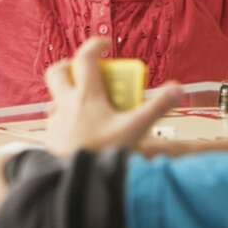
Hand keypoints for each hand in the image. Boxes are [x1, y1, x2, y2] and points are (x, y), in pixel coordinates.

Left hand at [44, 38, 181, 154]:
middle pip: (57, 72)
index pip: (85, 58)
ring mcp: (55, 120)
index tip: (105, 45)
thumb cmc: (103, 153)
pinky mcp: (50, 137)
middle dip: (69, 66)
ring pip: (54, 97)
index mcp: (86, 95)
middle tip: (86, 71)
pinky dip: (65, 118)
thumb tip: (178, 88)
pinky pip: (54, 121)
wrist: (76, 183)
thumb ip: (157, 107)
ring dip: (67, 94)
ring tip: (86, 104)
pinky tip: (79, 130)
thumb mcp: (135, 129)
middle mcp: (66, 103)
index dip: (94, 46)